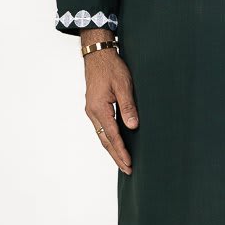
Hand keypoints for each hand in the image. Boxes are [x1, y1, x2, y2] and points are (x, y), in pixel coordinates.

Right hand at [83, 41, 138, 174]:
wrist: (97, 54)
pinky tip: (116, 144)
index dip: (121, 151)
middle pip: (105, 140)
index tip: (128, 164)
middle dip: (116, 156)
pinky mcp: (94, 107)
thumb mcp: (123, 85)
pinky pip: (101, 128)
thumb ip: (128, 106)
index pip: (112, 136)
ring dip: (112, 149)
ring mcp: (92, 110)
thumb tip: (132, 126)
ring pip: (102, 136)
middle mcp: (92, 112)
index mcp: (99, 108)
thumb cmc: (111, 67)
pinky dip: (109, 139)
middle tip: (127, 170)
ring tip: (123, 162)